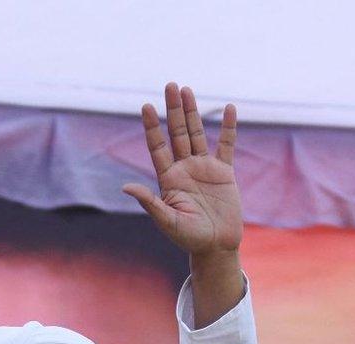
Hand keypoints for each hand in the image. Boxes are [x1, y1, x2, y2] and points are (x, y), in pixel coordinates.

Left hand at [124, 82, 241, 257]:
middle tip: (170, 86)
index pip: (158, 146)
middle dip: (173, 109)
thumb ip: (150, 203)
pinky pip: (226, 145)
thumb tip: (126, 187)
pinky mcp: (224, 173)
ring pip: (198, 134)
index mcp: (169, 178)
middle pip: (177, 132)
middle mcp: (184, 168)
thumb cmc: (189, 238)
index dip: (152, 126)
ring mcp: (204, 168)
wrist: (216, 246)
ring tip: (188, 90)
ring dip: (193, 112)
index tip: (146, 106)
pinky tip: (228, 109)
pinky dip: (228, 128)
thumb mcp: (167, 221)